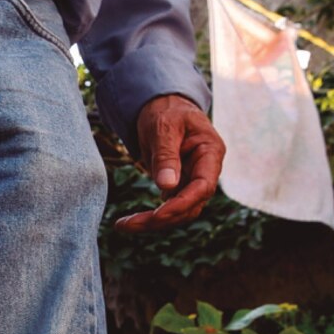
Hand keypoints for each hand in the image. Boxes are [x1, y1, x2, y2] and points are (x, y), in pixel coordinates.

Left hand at [114, 94, 225, 232]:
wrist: (162, 107)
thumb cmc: (166, 112)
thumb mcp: (163, 128)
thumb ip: (166, 155)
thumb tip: (167, 186)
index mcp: (210, 153)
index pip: (203, 187)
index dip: (182, 204)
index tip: (157, 215)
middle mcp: (205, 170)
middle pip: (190, 205)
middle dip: (161, 219)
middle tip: (127, 225)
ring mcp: (192, 180)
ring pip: (179, 211)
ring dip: (153, 222)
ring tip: (123, 225)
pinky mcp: (178, 186)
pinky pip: (168, 207)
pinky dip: (151, 217)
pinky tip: (129, 221)